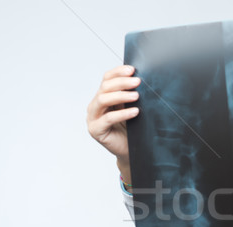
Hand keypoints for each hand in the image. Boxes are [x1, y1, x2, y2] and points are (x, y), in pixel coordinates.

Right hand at [86, 65, 140, 183]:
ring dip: (121, 95)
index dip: (118, 72)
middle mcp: (95, 105)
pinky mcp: (96, 130)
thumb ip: (130, 95)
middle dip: (122, 82)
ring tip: (137, 96)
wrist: (130, 151)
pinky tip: (135, 112)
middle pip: (104, 87)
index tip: (132, 69)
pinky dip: (122, 113)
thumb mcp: (131, 108)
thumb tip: (140, 79)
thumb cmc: (131, 129)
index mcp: (102, 97)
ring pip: (103, 100)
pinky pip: (108, 118)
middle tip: (137, 82)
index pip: (106, 79)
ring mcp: (93, 118)